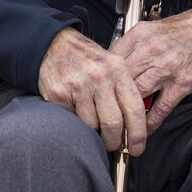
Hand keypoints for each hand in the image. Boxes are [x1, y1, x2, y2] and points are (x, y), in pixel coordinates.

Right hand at [38, 27, 146, 154]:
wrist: (53, 44)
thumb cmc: (86, 58)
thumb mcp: (111, 65)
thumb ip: (123, 90)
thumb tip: (134, 126)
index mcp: (117, 69)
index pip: (135, 108)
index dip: (138, 134)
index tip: (137, 148)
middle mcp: (99, 76)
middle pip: (113, 123)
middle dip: (114, 142)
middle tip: (113, 145)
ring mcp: (78, 85)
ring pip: (92, 126)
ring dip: (93, 131)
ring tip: (91, 120)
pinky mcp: (59, 94)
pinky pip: (72, 121)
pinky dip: (76, 122)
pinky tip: (75, 110)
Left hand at [112, 6, 191, 133]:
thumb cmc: (179, 32)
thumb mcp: (149, 30)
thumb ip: (129, 47)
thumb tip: (108, 66)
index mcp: (140, 36)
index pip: (111, 59)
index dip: (102, 78)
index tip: (96, 92)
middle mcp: (152, 51)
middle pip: (121, 79)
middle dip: (111, 99)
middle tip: (102, 114)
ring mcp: (168, 68)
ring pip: (138, 95)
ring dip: (127, 113)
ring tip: (119, 127)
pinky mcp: (182, 83)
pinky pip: (161, 108)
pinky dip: (150, 122)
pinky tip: (143, 129)